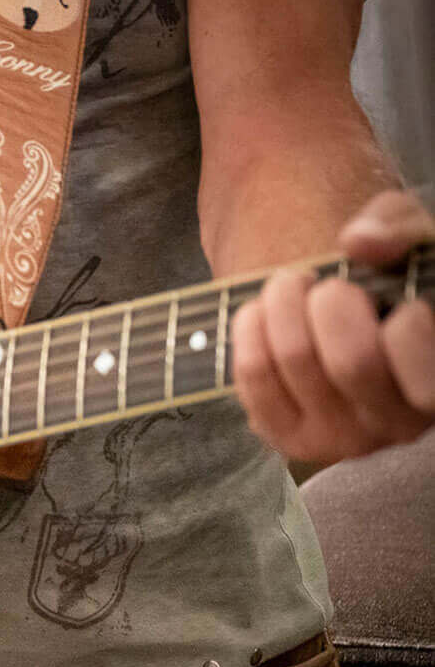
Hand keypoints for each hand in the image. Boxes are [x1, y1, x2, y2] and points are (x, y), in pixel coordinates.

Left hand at [232, 190, 434, 463]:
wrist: (341, 317)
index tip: (398, 304)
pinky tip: (262, 313)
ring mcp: (342, 439)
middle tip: (327, 286)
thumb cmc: (389, 281)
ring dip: (284, 304)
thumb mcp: (409, 242)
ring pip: (296, 360)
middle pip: (352, 363)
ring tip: (292, 287)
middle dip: (330, 302)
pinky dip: (250, 328)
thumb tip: (359, 242)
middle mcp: (400, 424)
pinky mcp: (287, 437)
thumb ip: (399, 228)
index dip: (408, 328)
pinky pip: (253, 375)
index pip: (427, 376)